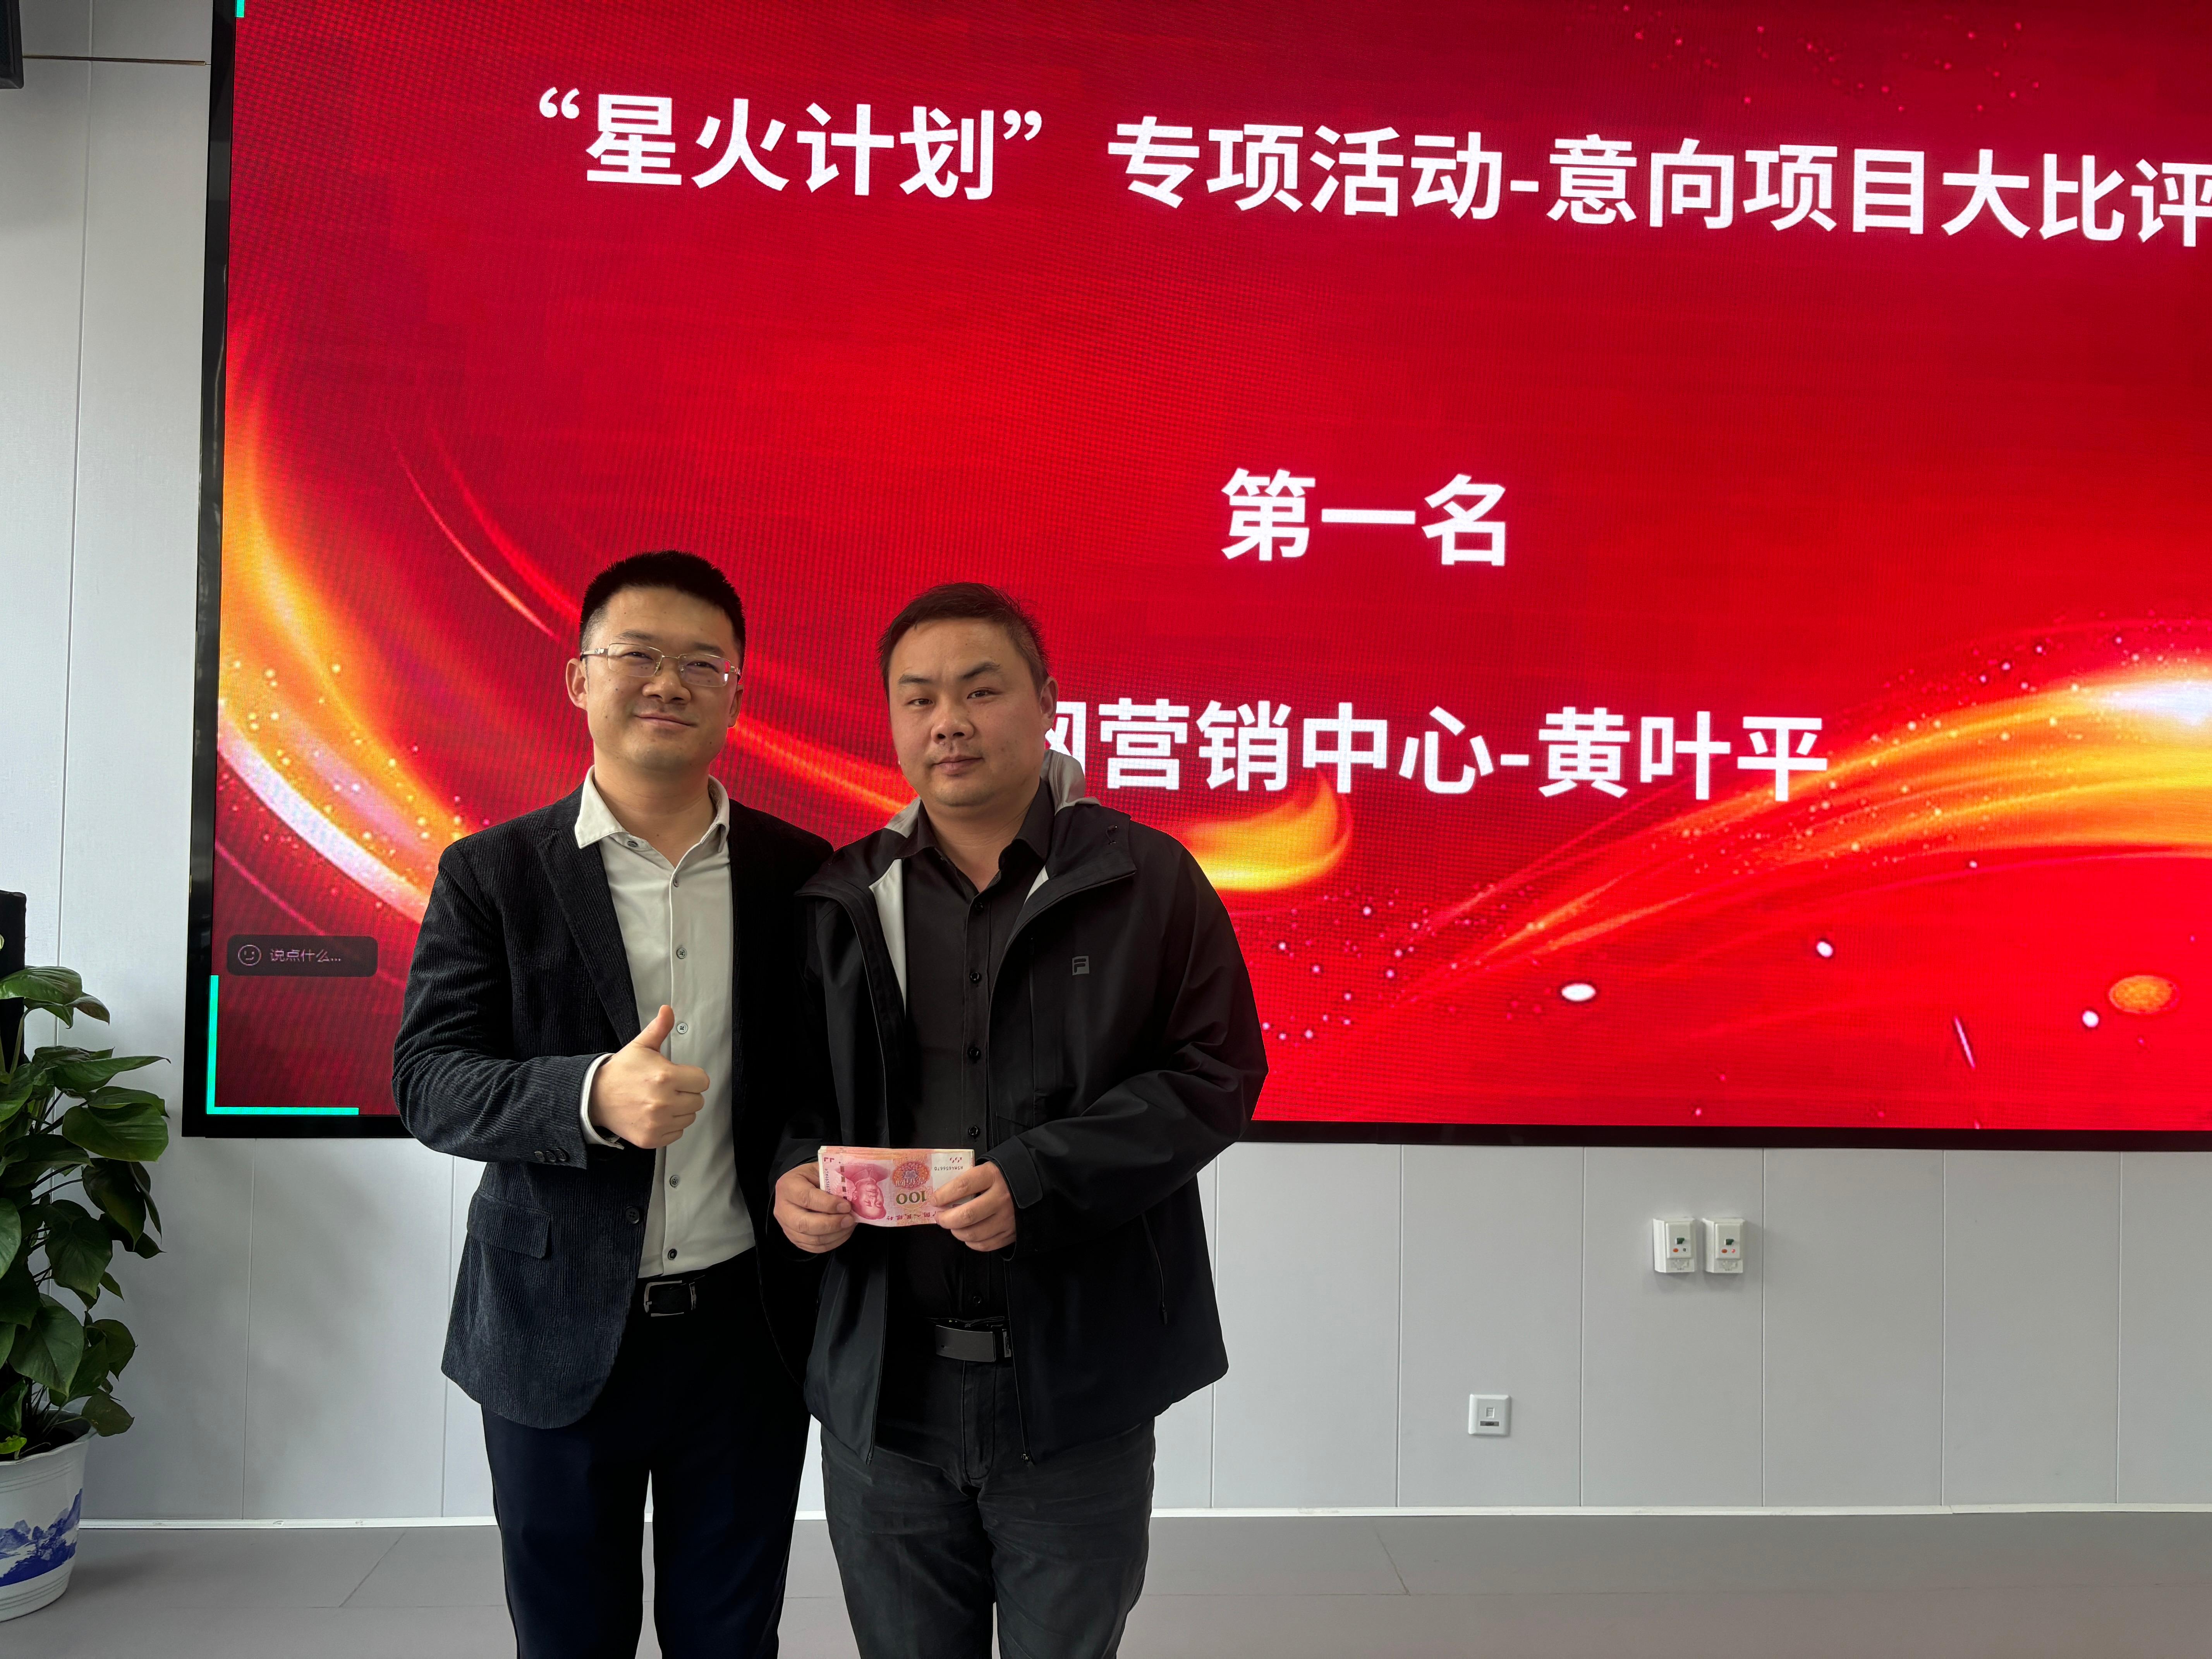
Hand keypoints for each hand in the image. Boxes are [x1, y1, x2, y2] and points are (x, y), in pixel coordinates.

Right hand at [587, 1005, 708, 1148]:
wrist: (595, 1097)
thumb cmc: (620, 1072)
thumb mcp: (640, 1046)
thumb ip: (659, 1029)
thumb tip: (668, 1010)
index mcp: (665, 1077)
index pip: (702, 1081)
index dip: (691, 1077)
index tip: (679, 1076)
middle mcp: (663, 1102)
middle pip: (698, 1100)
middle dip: (686, 1093)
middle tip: (667, 1088)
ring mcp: (657, 1123)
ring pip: (689, 1117)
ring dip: (679, 1110)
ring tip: (660, 1101)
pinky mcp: (651, 1138)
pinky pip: (677, 1133)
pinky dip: (669, 1126)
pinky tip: (656, 1115)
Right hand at [775, 1162, 856, 1253]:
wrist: (799, 1188)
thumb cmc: (812, 1178)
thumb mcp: (820, 1171)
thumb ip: (833, 1179)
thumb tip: (853, 1193)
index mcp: (788, 1186)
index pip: (806, 1198)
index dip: (828, 1204)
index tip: (846, 1206)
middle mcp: (783, 1209)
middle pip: (804, 1224)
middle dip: (831, 1224)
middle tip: (850, 1219)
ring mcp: (787, 1227)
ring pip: (811, 1239)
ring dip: (835, 1235)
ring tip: (850, 1224)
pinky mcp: (795, 1239)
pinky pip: (814, 1247)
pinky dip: (833, 1243)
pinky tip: (844, 1232)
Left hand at [934, 1161, 1016, 1251]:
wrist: (1037, 1183)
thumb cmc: (1005, 1175)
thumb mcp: (989, 1168)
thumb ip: (969, 1179)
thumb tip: (943, 1195)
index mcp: (993, 1176)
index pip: (962, 1186)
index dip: (943, 1195)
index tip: (934, 1200)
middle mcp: (1001, 1198)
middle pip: (967, 1215)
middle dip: (946, 1219)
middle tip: (939, 1217)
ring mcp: (1008, 1218)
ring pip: (974, 1233)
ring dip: (957, 1232)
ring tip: (953, 1226)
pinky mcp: (1012, 1232)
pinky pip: (986, 1244)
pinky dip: (972, 1242)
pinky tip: (968, 1235)